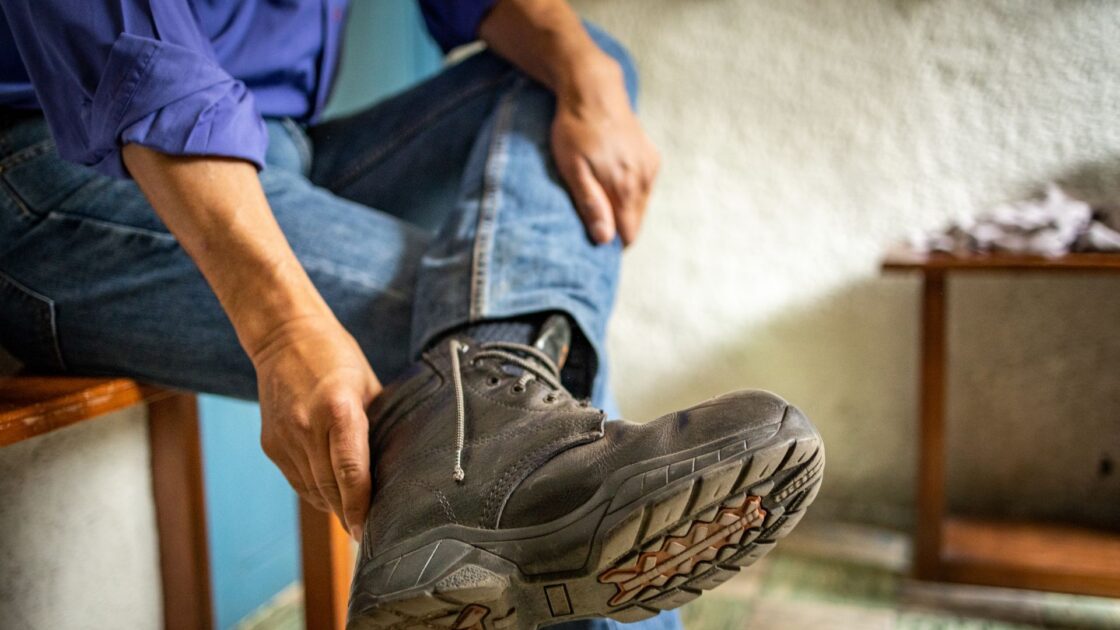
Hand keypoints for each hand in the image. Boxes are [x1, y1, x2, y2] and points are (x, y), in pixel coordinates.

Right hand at [251, 316, 380, 539]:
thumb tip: (398, 464)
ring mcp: (285, 437)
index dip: (360, 507)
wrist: (284, 336)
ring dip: (333, 507)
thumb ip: (378, 424)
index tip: (368, 531)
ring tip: (354, 517)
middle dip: (349, 514)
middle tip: (370, 533)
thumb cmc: (336, 357)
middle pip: (330, 488)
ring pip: (312, 490)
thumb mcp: (369, 385)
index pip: (351, 471)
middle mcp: (307, 427)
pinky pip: (297, 481)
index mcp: (339, 409)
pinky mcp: (271, 444)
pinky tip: (332, 496)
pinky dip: (316, 492)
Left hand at [551, 57, 659, 245]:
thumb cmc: (575, 131)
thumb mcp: (573, 169)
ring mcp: (650, 167)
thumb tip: (605, 239)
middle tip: (591, 215)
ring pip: (640, 204)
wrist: (593, 90)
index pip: (629, 234)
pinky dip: (629, 188)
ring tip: (598, 193)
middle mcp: (644, 180)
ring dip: (623, 206)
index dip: (611, 241)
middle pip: (636, 221)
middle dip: (617, 225)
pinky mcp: (651, 156)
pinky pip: (643, 186)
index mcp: (625, 188)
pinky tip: (611, 177)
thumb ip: (591, 204)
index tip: (592, 237)